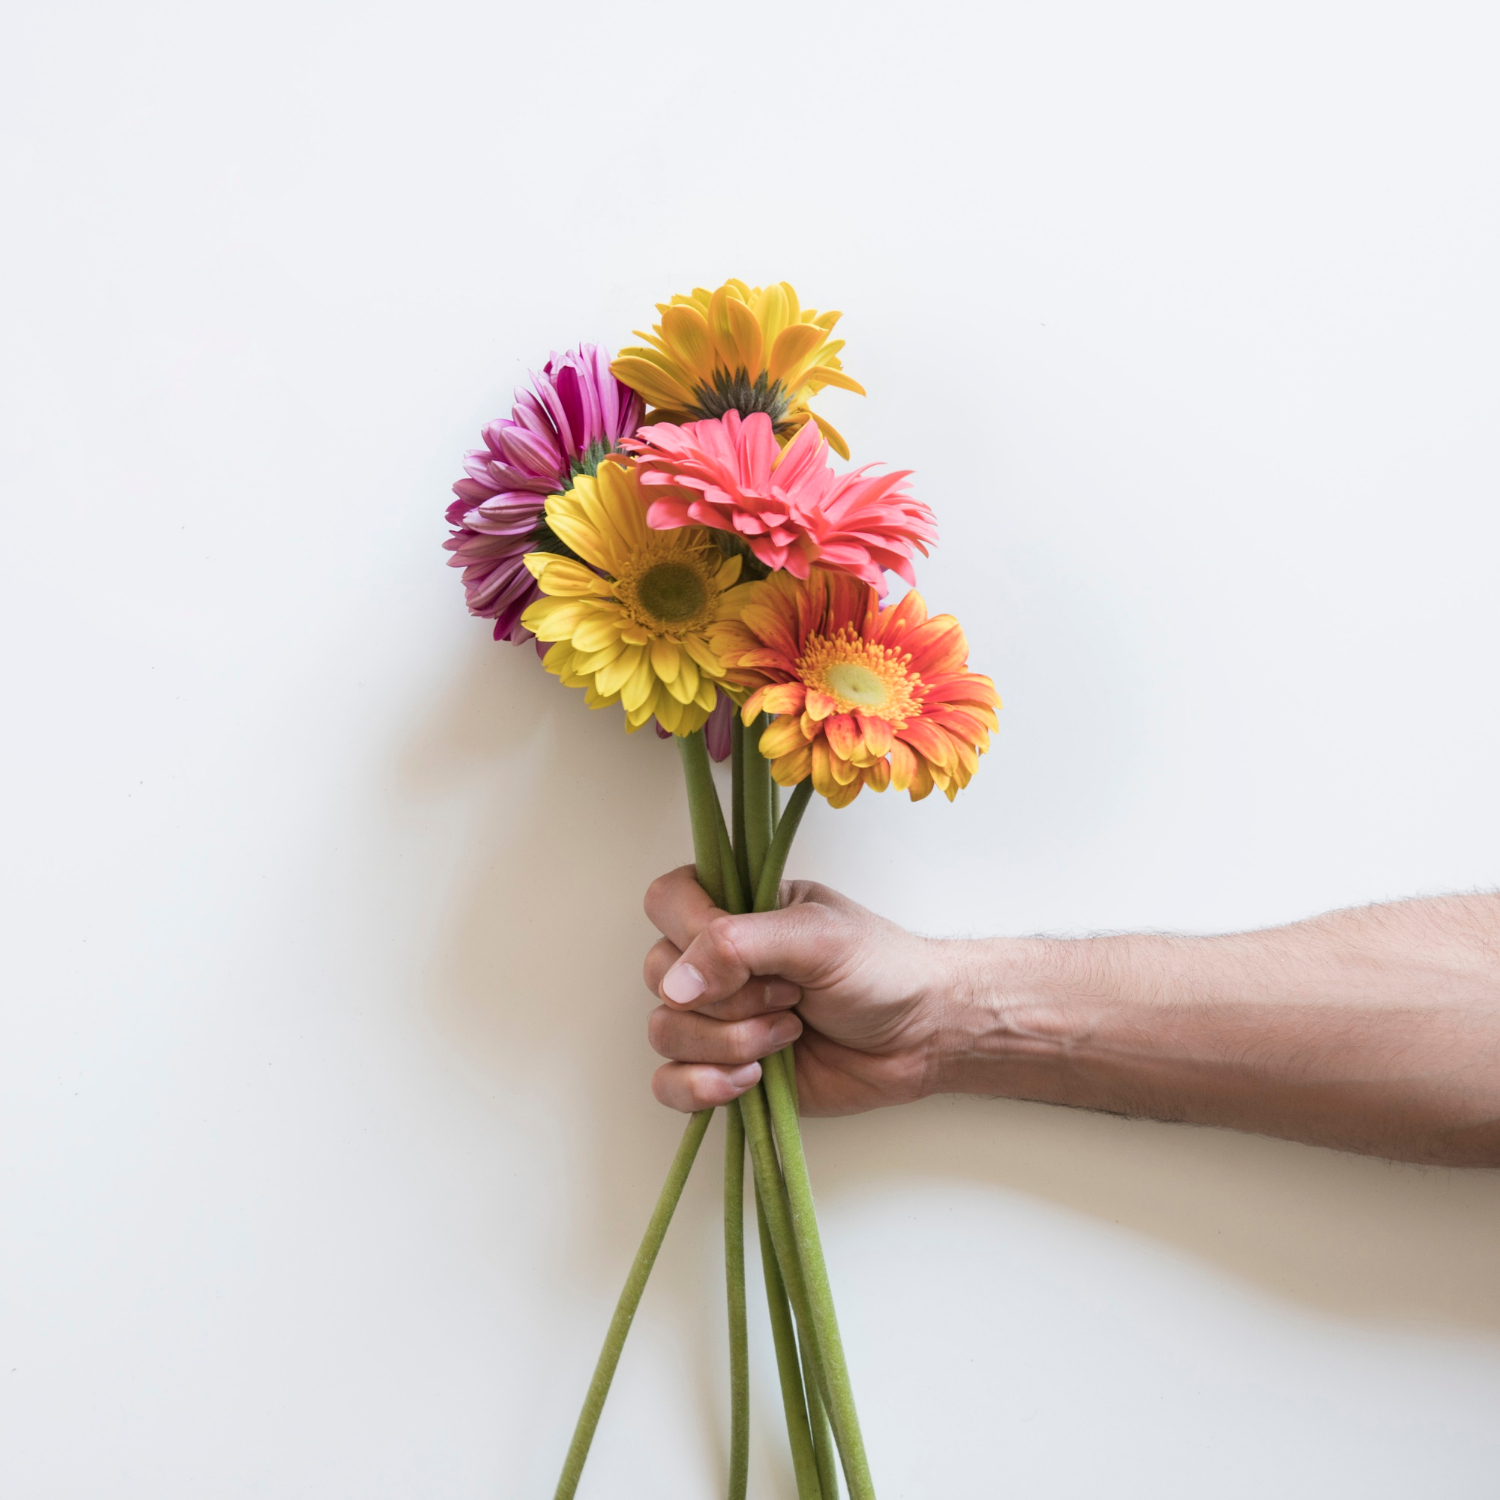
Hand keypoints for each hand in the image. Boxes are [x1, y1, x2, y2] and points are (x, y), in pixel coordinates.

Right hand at [642, 866, 956, 1115]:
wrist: (921, 1036)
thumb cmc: (881, 971)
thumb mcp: (816, 936)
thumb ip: (738, 945)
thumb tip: (674, 983)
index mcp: (737, 910)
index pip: (666, 901)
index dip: (689, 931)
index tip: (738, 957)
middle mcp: (718, 962)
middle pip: (659, 975)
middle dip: (725, 998)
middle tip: (788, 997)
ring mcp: (718, 1018)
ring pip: (665, 1032)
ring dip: (728, 1042)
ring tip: (788, 1035)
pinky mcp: (724, 1069)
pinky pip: (670, 1084)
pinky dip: (703, 1087)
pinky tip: (753, 1080)